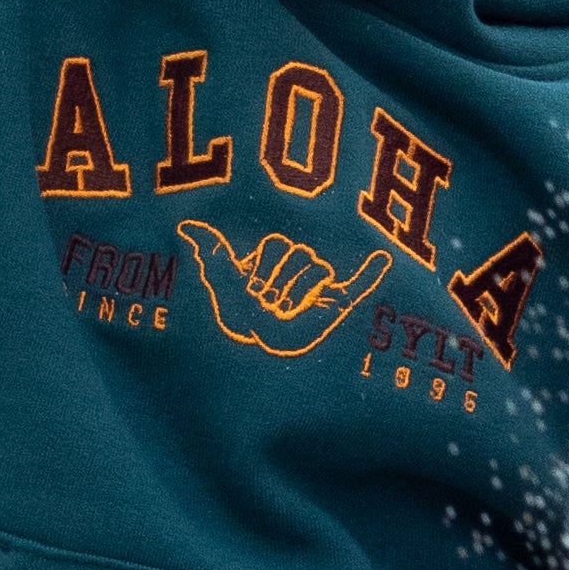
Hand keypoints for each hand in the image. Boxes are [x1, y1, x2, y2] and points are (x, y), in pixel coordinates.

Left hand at [176, 219, 392, 356]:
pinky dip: (372, 273)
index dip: (263, 269)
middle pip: (297, 254)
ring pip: (318, 269)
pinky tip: (384, 258)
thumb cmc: (237, 312)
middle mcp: (300, 266)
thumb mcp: (221, 279)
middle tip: (267, 304)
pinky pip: (358, 285)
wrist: (258, 344)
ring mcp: (320, 284)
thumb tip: (185, 225)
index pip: (278, 245)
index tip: (250, 290)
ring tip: (285, 312)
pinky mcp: (337, 302)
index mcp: (277, 255)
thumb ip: (210, 251)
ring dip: (297, 295)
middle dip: (278, 283)